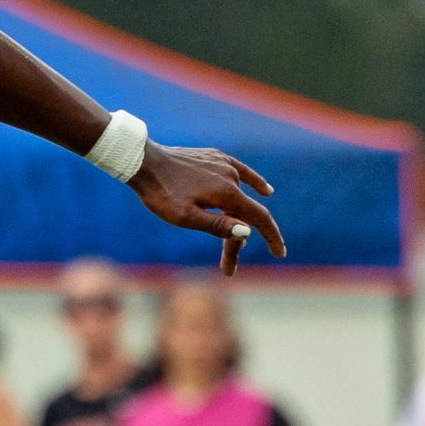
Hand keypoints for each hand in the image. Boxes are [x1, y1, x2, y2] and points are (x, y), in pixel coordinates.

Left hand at [127, 142, 284, 276]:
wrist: (144, 161)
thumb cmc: (161, 193)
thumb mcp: (184, 217)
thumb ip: (217, 225)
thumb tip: (248, 232)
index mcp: (227, 193)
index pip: (259, 218)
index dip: (272, 237)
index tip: (280, 253)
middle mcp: (231, 176)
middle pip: (245, 212)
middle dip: (239, 240)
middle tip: (227, 268)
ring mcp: (224, 164)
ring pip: (239, 196)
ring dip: (238, 219)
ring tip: (232, 243)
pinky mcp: (215, 157)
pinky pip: (241, 172)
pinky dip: (254, 183)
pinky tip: (266, 191)